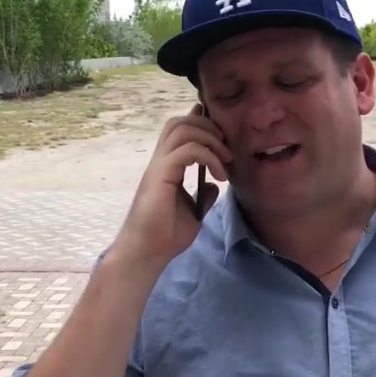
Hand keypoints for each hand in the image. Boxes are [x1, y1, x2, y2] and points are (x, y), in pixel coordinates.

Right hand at [111, 104, 231, 267]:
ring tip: (226, 159)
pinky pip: (186, 151)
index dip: (201, 125)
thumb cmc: (166, 236)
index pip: (180, 131)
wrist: (148, 253)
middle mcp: (161, 161)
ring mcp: (159, 166)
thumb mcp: (194, 212)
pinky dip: (208, 156)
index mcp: (167, 167)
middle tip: (227, 149)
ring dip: (210, 139)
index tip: (225, 140)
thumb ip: (203, 195)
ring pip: (182, 129)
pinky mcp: (160, 175)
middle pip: (180, 122)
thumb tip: (214, 184)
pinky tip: (219, 175)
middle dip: (208, 126)